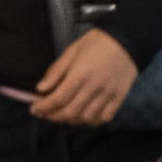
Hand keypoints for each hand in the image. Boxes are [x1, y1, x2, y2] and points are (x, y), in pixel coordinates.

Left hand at [14, 28, 137, 126]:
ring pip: (86, 118)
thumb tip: (41, 88)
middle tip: (45, 114)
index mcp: (80, 74)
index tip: (35, 109)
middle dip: (53, 116)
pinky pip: (104, 117)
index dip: (43, 107)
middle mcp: (94, 87)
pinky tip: (84, 115)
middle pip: (70, 112)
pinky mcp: (119, 97)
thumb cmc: (97, 43)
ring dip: (71, 120)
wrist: (127, 40)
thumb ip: (56, 71)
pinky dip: (92, 121)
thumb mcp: (71, 51)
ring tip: (63, 114)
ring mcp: (108, 94)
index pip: (58, 98)